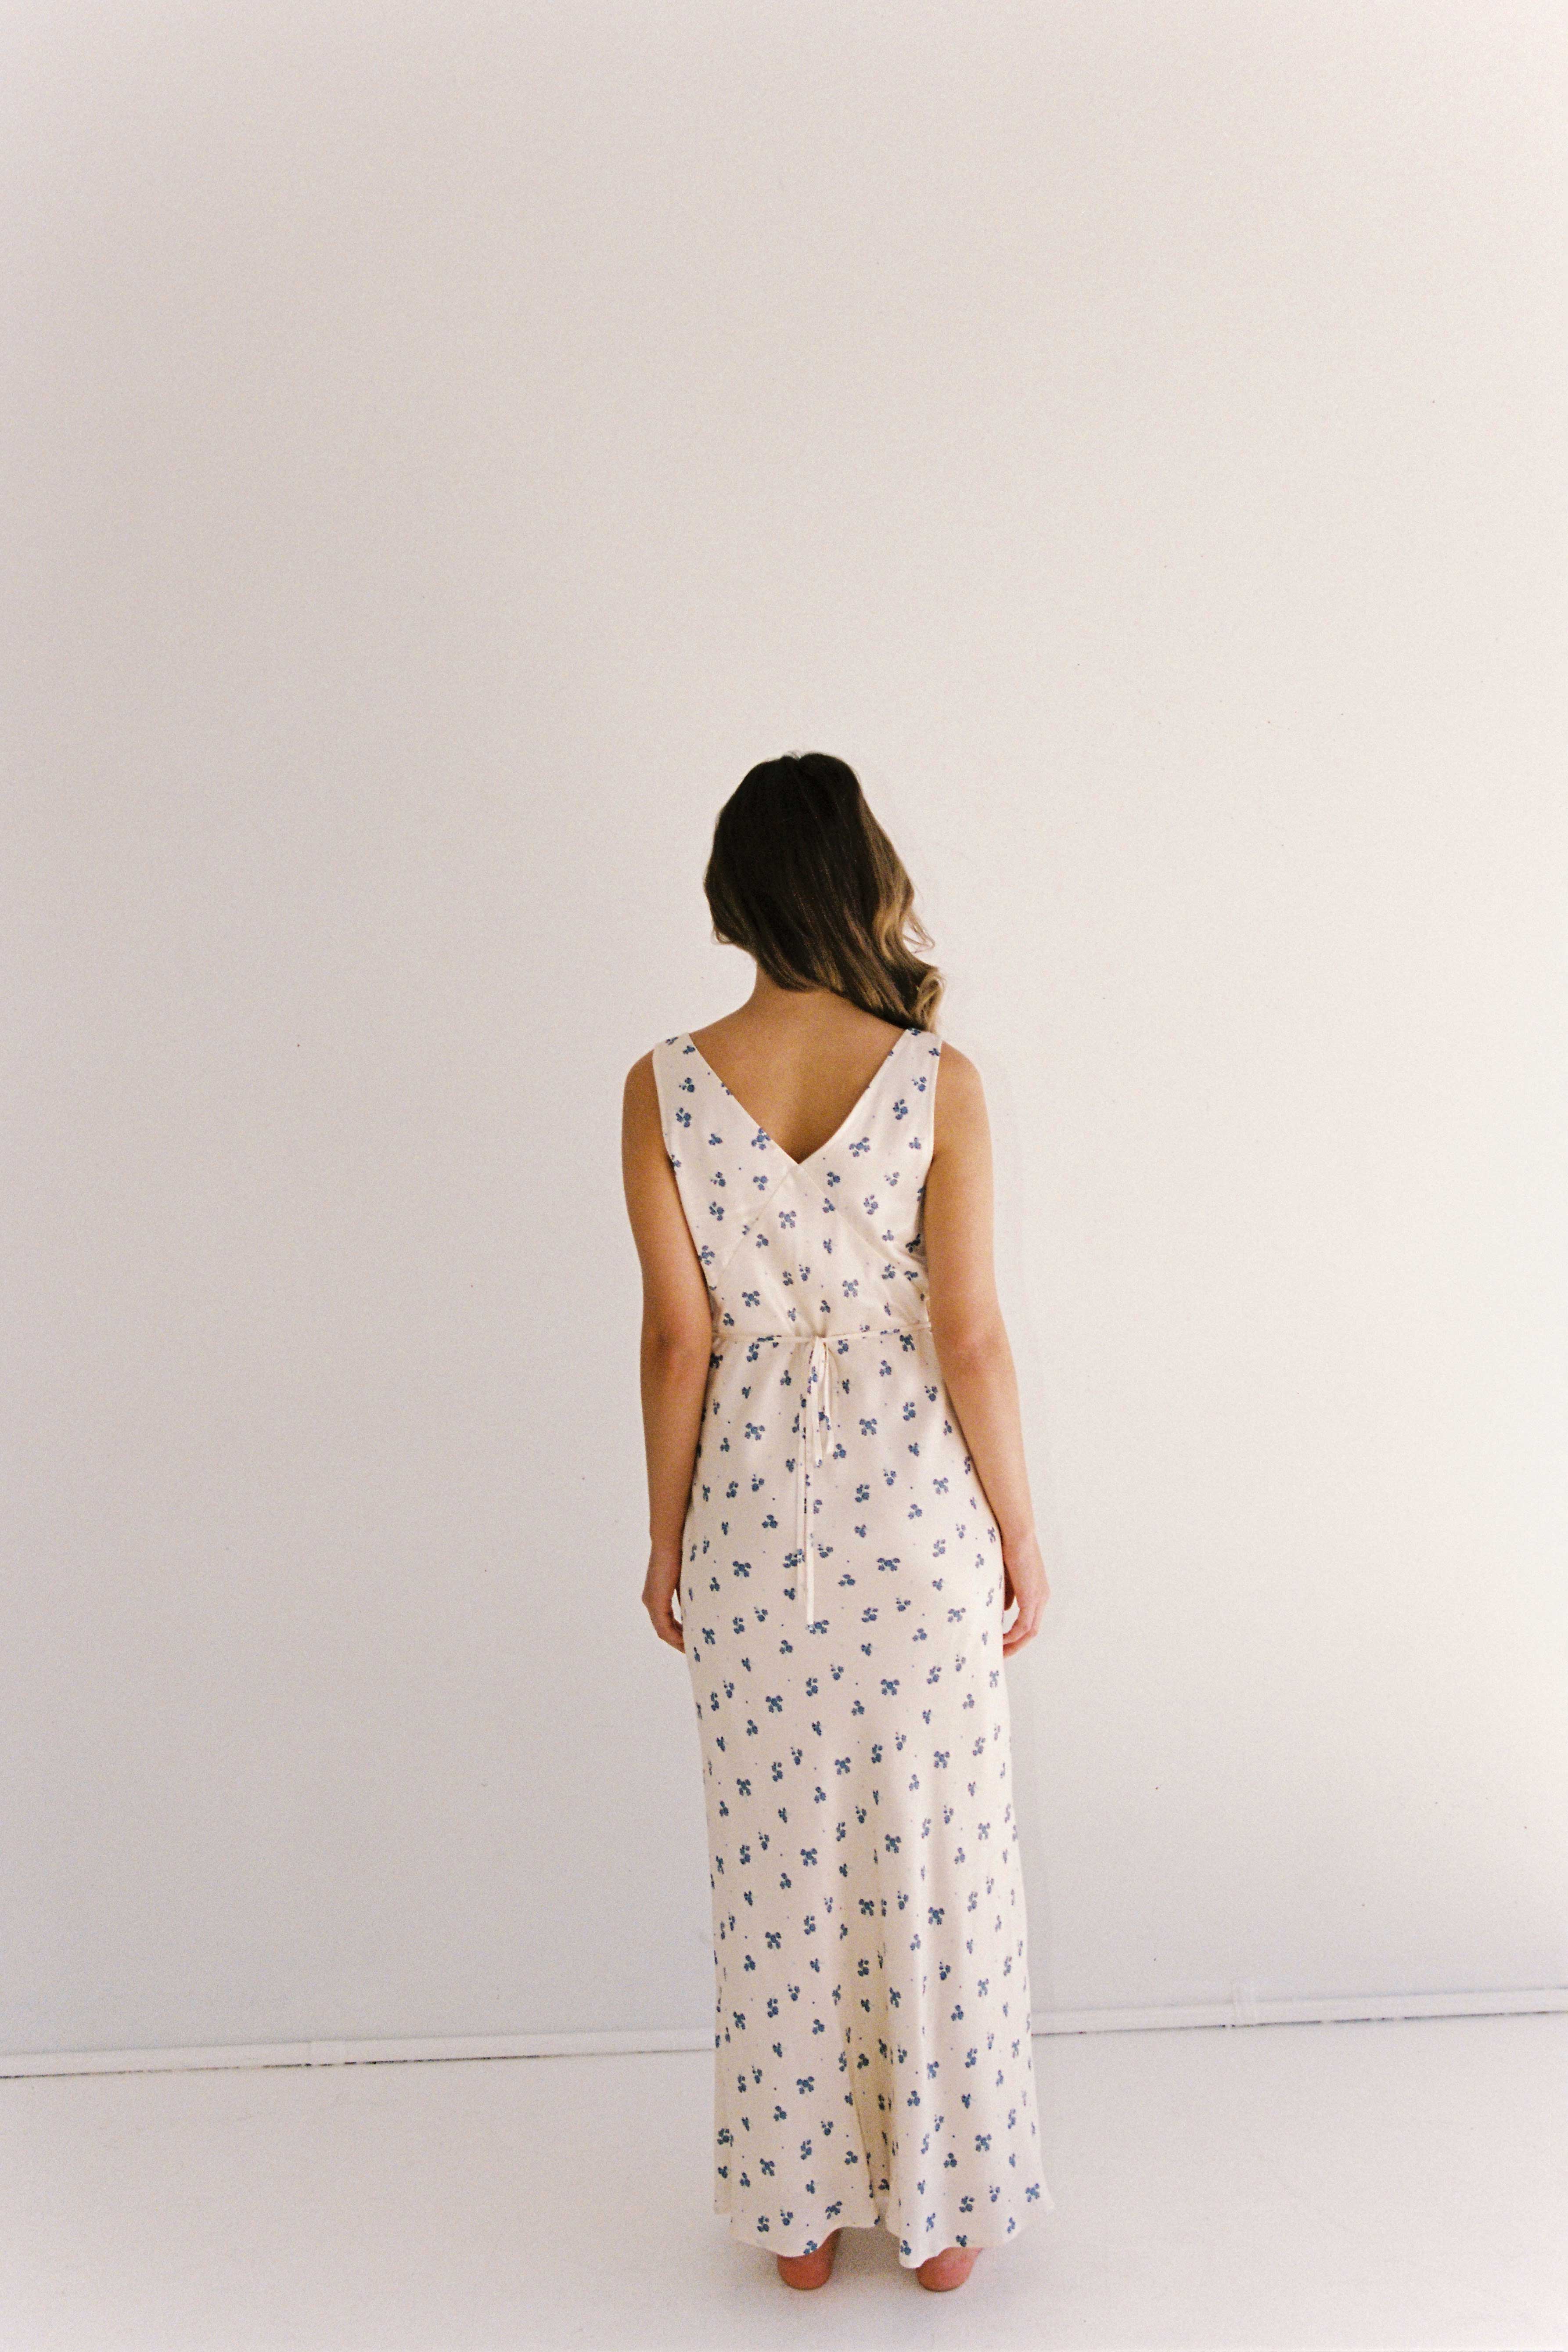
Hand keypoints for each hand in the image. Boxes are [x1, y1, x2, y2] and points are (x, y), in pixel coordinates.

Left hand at [643, 1545, 685, 1651]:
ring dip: (677, 1642)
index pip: (667, 1621)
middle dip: (679, 1641)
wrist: (671, 1539)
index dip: (679, 1634)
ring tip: (693, 1650)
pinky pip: (663, 1627)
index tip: (693, 1641)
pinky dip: (675, 1636)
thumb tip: (701, 1607)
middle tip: (695, 1650)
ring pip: (663, 1631)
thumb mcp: (687, 1579)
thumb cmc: (682, 1553)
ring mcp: (651, 1602)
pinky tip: (687, 1642)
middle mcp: (650, 1601)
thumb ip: (689, 1594)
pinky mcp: (655, 1602)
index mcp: (657, 1595)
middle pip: (664, 1630)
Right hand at [1000, 1529, 1049, 1654]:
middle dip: (1016, 1645)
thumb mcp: (1008, 1577)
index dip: (1016, 1635)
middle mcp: (1042, 1597)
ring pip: (1030, 1631)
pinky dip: (1013, 1635)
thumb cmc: (1009, 1548)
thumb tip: (1004, 1612)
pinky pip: (1024, 1624)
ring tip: (998, 1651)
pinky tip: (1001, 1639)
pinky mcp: (1032, 1597)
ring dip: (1014, 1644)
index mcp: (1038, 1592)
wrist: (1016, 1533)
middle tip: (1000, 1654)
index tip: (1001, 1642)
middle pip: (1032, 1632)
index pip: (1030, 1621)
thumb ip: (1008, 1595)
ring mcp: (1039, 1598)